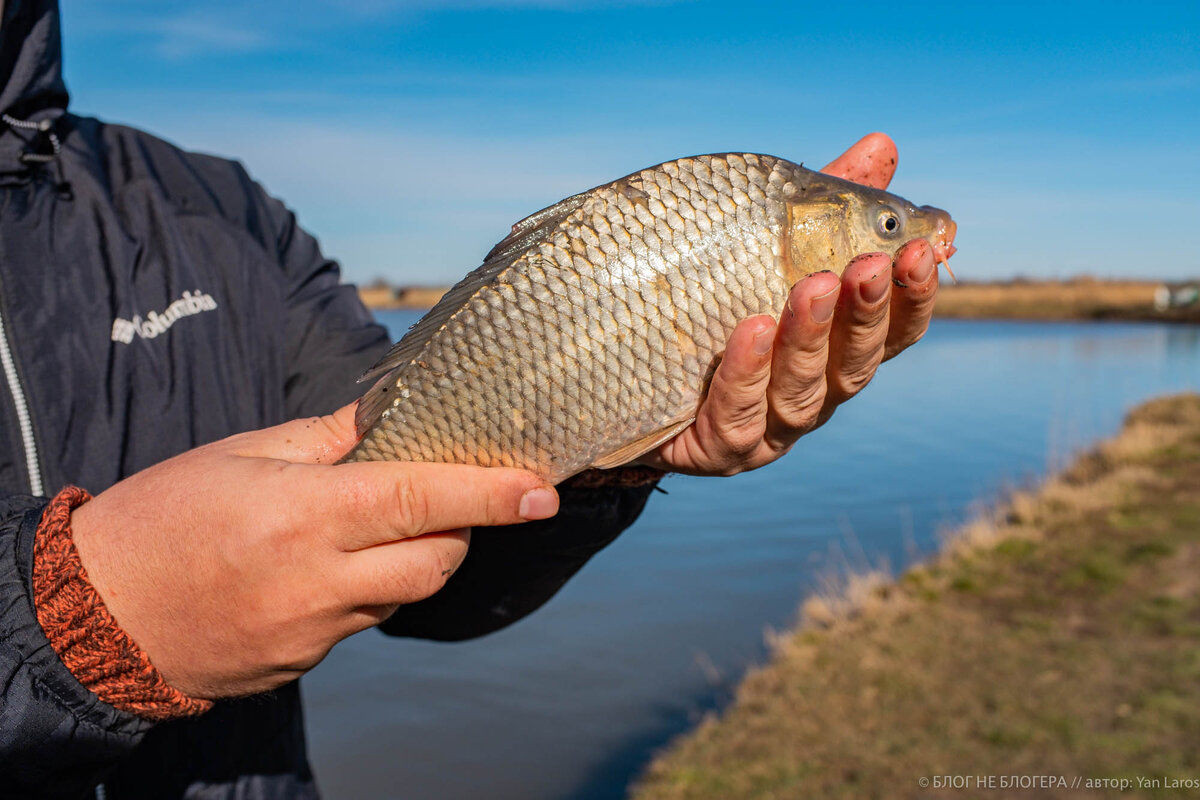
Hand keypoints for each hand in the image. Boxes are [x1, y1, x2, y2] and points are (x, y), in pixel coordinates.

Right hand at [70, 404, 559, 698]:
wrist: (96, 616)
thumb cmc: (162, 518)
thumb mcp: (240, 455)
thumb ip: (327, 439)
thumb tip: (389, 415)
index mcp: (304, 515)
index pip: (419, 502)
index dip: (489, 496)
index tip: (542, 492)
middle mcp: (318, 580)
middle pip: (435, 562)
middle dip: (461, 530)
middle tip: (448, 500)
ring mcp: (313, 631)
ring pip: (404, 596)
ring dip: (414, 561)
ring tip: (375, 529)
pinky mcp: (303, 662)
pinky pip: (363, 624)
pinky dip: (367, 592)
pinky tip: (327, 569)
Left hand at [640, 133, 939, 475]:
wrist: (629, 373)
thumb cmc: (713, 303)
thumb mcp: (764, 247)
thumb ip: (822, 207)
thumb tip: (882, 146)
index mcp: (834, 354)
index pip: (893, 333)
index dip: (914, 298)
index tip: (923, 250)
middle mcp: (812, 396)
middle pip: (853, 365)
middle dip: (866, 314)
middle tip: (869, 265)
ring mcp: (767, 430)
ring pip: (800, 393)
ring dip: (809, 340)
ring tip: (812, 287)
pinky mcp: (716, 448)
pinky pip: (736, 417)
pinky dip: (746, 374)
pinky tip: (750, 331)